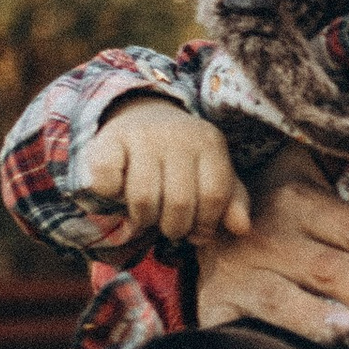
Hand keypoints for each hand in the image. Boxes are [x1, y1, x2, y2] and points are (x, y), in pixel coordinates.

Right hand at [79, 97, 247, 245]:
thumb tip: (241, 228)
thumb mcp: (212, 174)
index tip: (198, 233)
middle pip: (180, 202)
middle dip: (175, 228)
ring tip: (147, 215)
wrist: (142, 114)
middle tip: (169, 227)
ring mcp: (142, 136)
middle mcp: (178, 135)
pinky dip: (111, 197)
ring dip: (143, 219)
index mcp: (209, 143)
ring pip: (144, 198)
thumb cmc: (183, 158)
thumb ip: (231, 201)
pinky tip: (120, 192)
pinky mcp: (110, 140)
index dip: (207, 224)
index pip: (215, 195)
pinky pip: (108, 184)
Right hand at [193, 145, 348, 337]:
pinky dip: (278, 341)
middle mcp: (269, 235)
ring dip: (327, 318)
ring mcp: (240, 273)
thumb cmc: (270, 201)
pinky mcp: (217, 305)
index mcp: (299, 200)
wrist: (187, 215)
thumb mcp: (304, 165)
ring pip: (287, 299)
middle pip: (332, 268)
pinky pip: (250, 328)